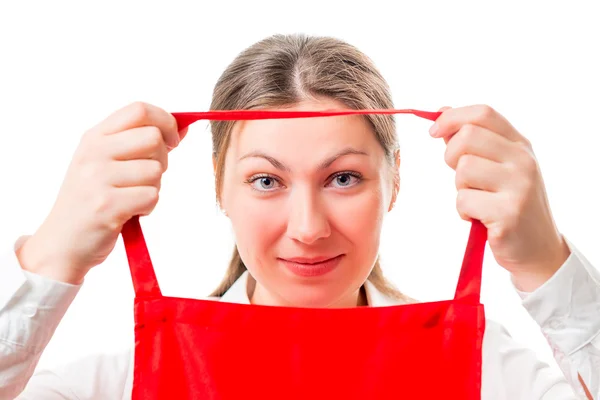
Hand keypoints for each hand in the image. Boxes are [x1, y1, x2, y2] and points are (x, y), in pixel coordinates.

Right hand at [17, 102, 186, 283]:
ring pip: (155, 171)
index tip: (172, 140)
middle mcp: (94, 153)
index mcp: (94, 137)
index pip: (139, 109)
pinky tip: (130, 212)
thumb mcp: (106, 163)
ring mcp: (98, 178)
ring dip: (154, 188)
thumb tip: (183, 128)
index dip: (165, 121)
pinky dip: (148, 207)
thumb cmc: (92, 201)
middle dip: (163, 159)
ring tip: (132, 197)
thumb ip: (140, 143)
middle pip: (153, 138)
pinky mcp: (107, 205)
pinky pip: (152, 196)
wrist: (63, 242)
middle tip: (147, 177)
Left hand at [430, 105, 570, 291]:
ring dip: (460, 189)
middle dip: (451, 157)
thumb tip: (442, 111)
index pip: (483, 114)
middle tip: (463, 179)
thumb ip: (474, 141)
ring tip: (477, 201)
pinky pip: (464, 201)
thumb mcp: (499, 167)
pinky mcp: (508, 213)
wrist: (537, 249)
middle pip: (467, 137)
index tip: (434, 131)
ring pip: (463, 169)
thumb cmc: (509, 204)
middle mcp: (523, 161)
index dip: (452, 118)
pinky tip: (480, 219)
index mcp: (520, 145)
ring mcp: (518, 186)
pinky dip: (464, 212)